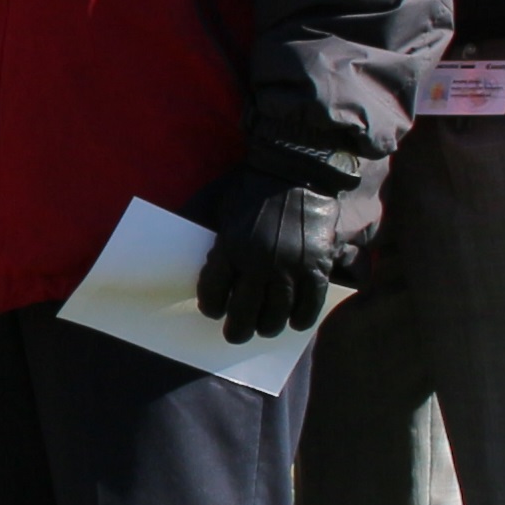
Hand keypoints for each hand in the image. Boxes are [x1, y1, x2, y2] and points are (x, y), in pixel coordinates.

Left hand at [197, 182, 338, 341]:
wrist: (296, 171)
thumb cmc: (252, 190)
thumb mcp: (219, 209)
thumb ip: (211, 239)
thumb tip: (187, 263)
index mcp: (230, 247)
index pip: (213, 294)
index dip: (212, 308)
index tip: (214, 311)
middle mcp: (258, 262)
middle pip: (244, 313)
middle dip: (237, 330)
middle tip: (236, 334)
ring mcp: (290, 267)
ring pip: (276, 316)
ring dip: (268, 328)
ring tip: (264, 328)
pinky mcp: (317, 267)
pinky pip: (309, 307)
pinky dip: (300, 320)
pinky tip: (294, 321)